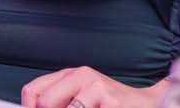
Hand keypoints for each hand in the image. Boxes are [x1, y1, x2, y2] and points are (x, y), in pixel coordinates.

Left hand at [20, 67, 165, 107]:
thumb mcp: (82, 96)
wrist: (147, 105)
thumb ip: (58, 100)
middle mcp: (82, 77)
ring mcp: (98, 89)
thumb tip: (33, 107)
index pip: (32, 92)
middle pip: (45, 104)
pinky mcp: (112, 104)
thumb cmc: (111, 104)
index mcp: (71, 74)